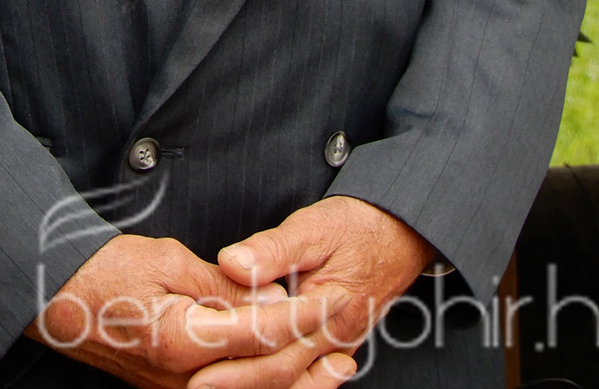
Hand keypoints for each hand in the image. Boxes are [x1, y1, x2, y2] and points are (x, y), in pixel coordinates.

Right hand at [26, 232, 354, 388]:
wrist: (58, 300)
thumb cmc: (104, 272)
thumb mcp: (166, 261)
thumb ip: (221, 284)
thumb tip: (269, 295)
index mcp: (182, 340)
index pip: (262, 332)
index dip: (305, 315)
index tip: (337, 298)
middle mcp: (183, 379)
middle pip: (266, 375)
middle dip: (313, 350)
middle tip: (352, 325)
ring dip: (302, 382)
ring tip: (341, 363)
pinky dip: (270, 387)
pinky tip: (298, 377)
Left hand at [199, 198, 434, 388]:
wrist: (402, 230)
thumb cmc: (360, 226)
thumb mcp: (314, 226)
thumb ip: (273, 248)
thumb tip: (233, 263)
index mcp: (327, 308)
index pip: (275, 344)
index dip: (236, 359)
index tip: (201, 366)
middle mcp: (334, 337)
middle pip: (282, 372)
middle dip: (238, 383)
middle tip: (197, 386)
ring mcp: (337, 345)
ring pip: (295, 378)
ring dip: (257, 385)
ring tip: (218, 386)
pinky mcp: (336, 343)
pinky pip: (306, 371)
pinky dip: (281, 380)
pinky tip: (253, 379)